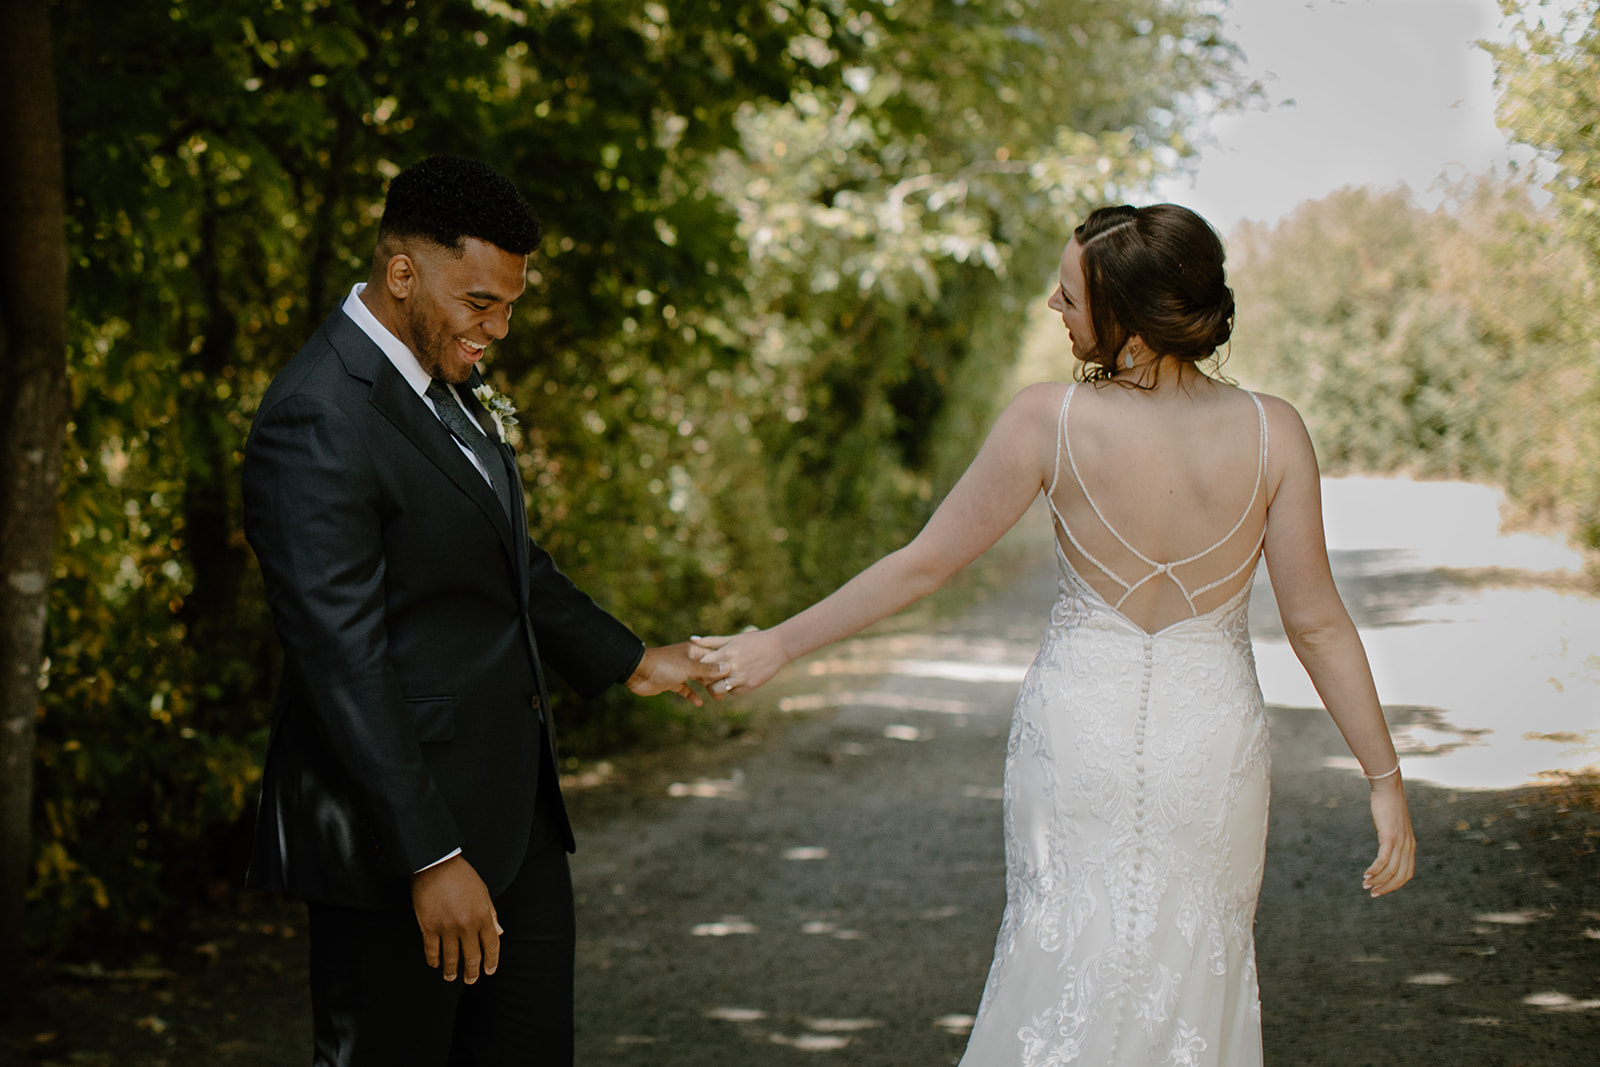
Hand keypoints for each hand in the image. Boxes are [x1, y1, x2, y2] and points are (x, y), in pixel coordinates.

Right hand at [411, 854, 501, 982]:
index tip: (489, 971)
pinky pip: (432, 950)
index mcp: (483, 915)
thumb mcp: (483, 892)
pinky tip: (435, 964)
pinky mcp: (429, 927)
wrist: (436, 865)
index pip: (491, 945)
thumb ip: (491, 914)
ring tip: (451, 977)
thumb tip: (499, 933)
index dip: (491, 961)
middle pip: (472, 956)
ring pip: (451, 958)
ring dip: (451, 971)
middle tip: (470, 980)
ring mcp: (447, 928)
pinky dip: (434, 960)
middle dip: (472, 972)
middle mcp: (467, 925)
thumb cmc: (462, 876)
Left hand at [626, 642, 726, 705]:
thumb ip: (708, 669)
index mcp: (693, 650)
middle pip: (706, 669)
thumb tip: (727, 667)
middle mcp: (687, 659)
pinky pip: (685, 688)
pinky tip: (699, 703)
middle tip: (728, 689)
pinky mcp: (671, 681)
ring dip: (706, 687)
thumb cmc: (664, 664)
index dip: (724, 664)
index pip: (713, 656)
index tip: (735, 673)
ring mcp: (679, 671)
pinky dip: (691, 695)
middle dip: (717, 679)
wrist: (638, 671)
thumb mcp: (689, 667)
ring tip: (718, 696)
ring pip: (697, 679)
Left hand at [689, 630, 787, 694]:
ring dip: (716, 687)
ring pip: (719, 690)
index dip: (698, 666)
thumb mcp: (732, 639)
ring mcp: (742, 678)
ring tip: (718, 680)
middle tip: (704, 676)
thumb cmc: (752, 641)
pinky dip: (730, 689)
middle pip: (708, 679)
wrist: (778, 647)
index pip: (703, 664)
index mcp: (726, 653)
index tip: (697, 666)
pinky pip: (733, 692)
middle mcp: (733, 667)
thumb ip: (711, 641)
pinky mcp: (750, 686)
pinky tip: (732, 681)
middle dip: (704, 679)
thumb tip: (692, 639)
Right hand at [1362, 774, 1415, 896]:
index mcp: (1410, 846)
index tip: (1381, 890)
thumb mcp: (1392, 826)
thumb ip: (1391, 839)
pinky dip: (1375, 869)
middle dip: (1386, 887)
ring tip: (1366, 884)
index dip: (1394, 885)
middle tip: (1372, 892)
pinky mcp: (1390, 836)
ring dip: (1378, 880)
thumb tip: (1384, 847)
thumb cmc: (1388, 807)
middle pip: (1400, 876)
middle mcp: (1408, 846)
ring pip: (1391, 870)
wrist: (1388, 789)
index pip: (1407, 874)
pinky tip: (1366, 874)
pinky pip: (1383, 858)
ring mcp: (1400, 841)